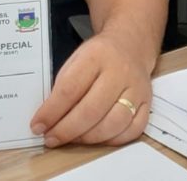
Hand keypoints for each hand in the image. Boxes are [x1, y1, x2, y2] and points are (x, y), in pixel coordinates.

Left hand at [29, 32, 152, 146]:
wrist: (130, 45)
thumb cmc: (98, 56)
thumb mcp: (76, 59)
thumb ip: (63, 86)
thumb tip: (48, 119)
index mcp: (96, 56)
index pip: (70, 89)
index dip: (51, 112)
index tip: (37, 125)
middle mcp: (119, 72)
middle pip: (91, 110)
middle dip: (67, 130)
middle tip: (51, 139)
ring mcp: (137, 89)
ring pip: (113, 124)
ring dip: (88, 139)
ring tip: (71, 139)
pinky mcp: (148, 103)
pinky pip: (133, 130)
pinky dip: (112, 140)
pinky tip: (96, 139)